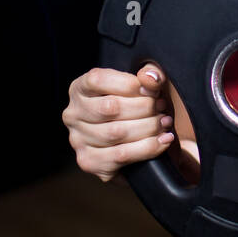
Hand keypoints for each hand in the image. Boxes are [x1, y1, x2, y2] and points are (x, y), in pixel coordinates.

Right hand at [63, 64, 175, 181]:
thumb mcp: (142, 84)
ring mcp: (78, 140)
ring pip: (116, 132)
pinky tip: (163, 141)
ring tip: (165, 123)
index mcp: (80, 88)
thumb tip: (150, 78)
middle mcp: (73, 114)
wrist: (136, 143)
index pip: (98, 80)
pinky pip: (121, 155)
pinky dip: (148, 147)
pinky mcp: (89, 162)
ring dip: (148, 127)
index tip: (153, 90)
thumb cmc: (137, 106)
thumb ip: (150, 74)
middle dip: (144, 107)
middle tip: (162, 108)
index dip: (129, 84)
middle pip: (110, 107)